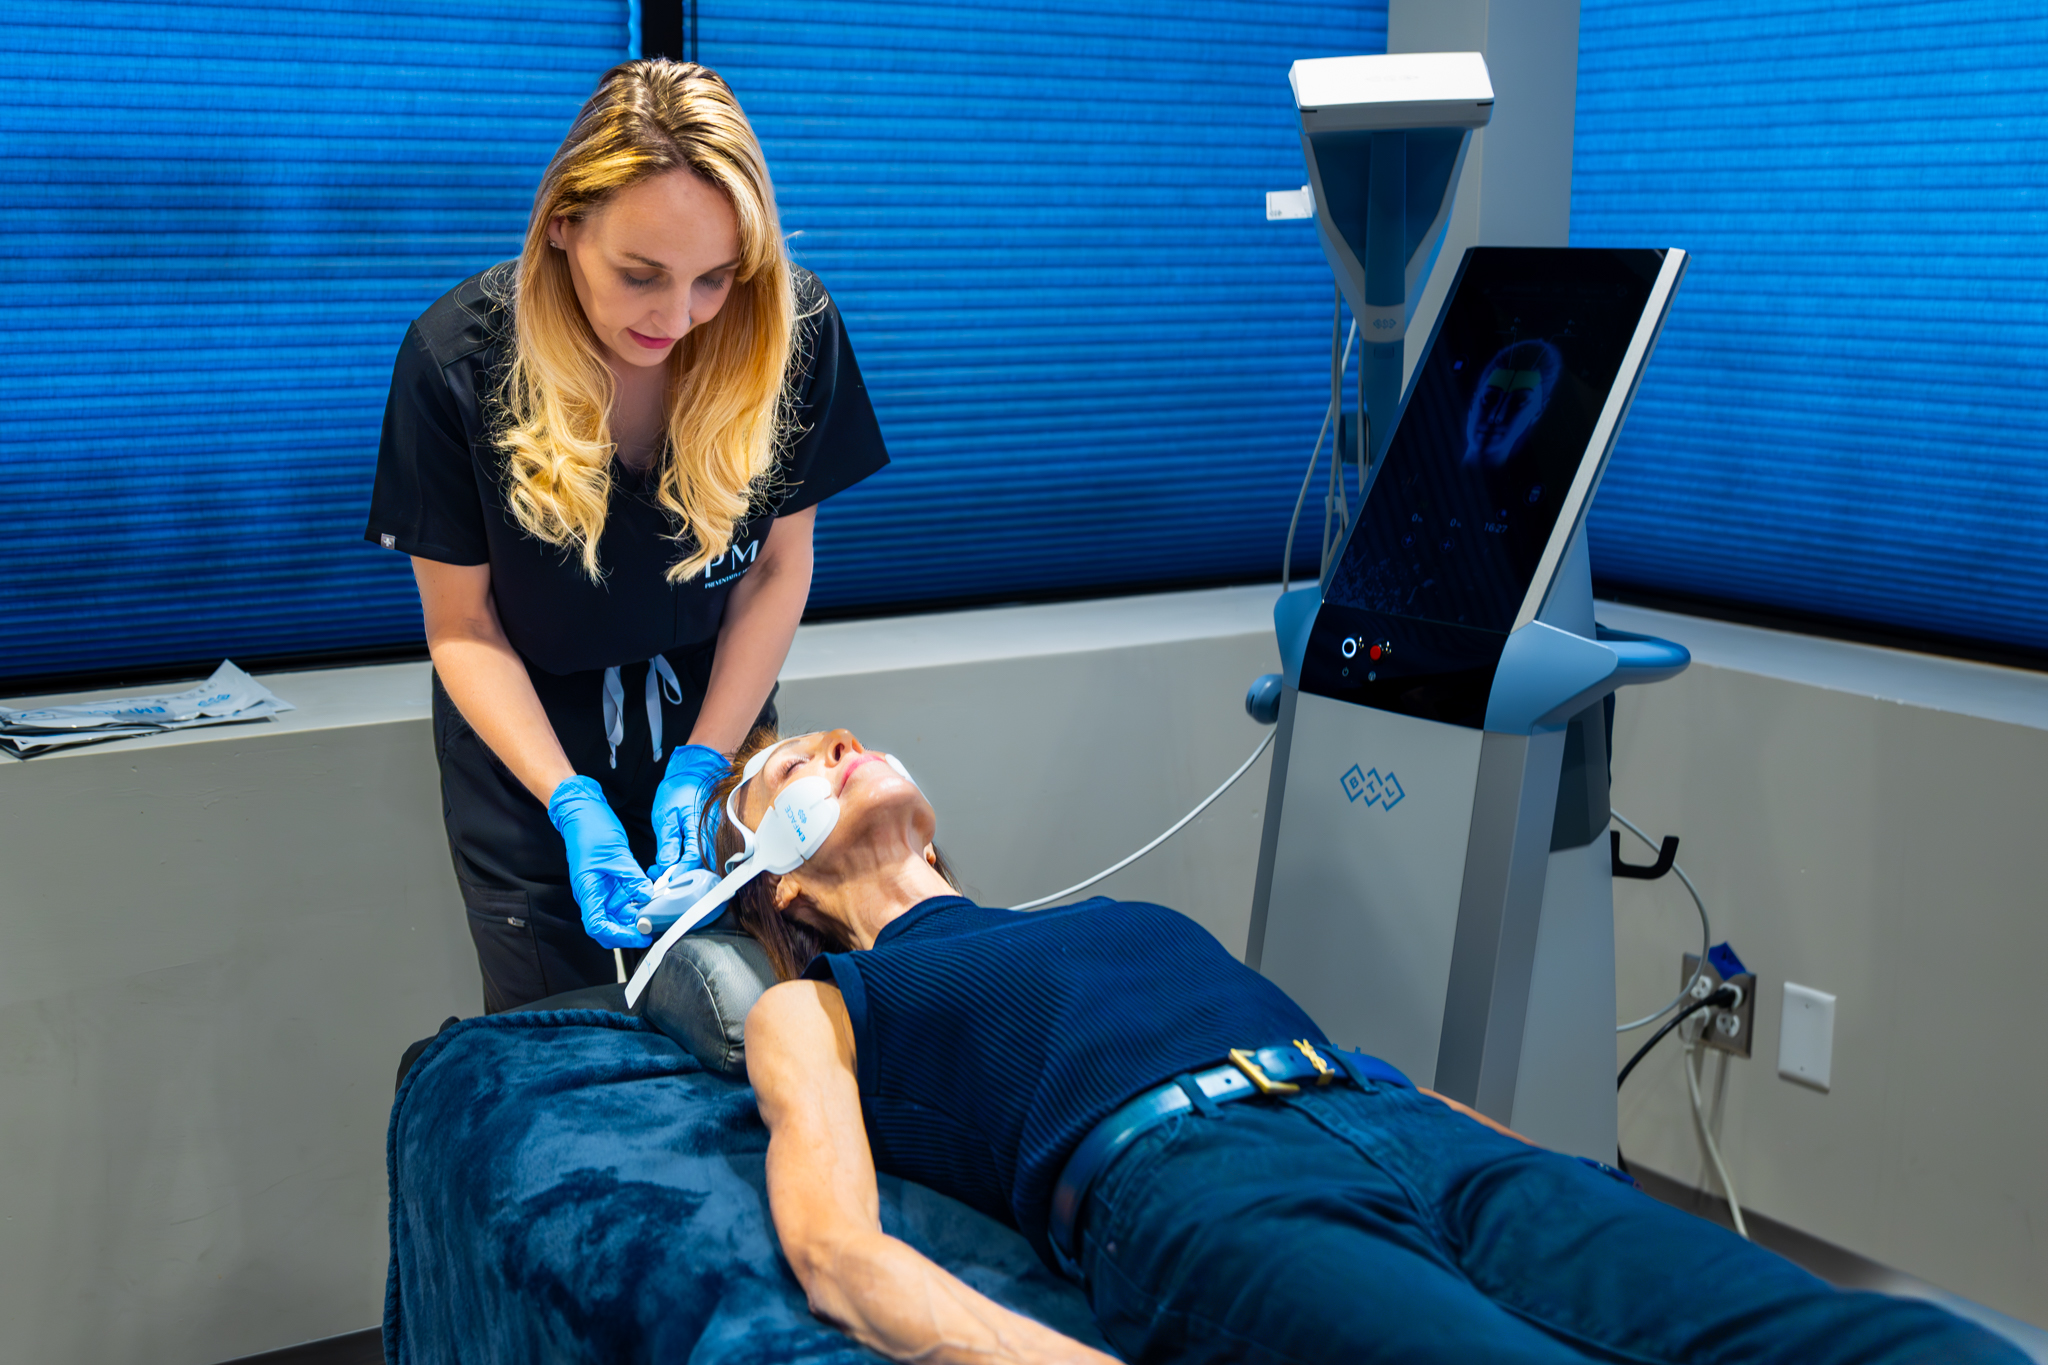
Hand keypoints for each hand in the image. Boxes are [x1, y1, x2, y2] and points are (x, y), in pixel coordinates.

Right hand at [547, 776, 653, 947]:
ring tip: (657, 913)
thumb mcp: (616, 853)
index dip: (619, 936)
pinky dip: (638, 901)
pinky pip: (625, 898)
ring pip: (619, 914)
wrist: (583, 811)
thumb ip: (632, 877)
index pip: (598, 926)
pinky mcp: (611, 881)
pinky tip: (652, 898)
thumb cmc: (590, 829)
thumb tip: (647, 896)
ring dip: (636, 916)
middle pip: (609, 926)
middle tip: (653, 927)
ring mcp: (602, 888)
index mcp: (587, 890)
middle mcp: (593, 894)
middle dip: (629, 931)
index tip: (640, 935)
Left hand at [650, 742, 727, 878]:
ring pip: (701, 862)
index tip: (663, 882)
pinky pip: (702, 854)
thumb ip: (667, 842)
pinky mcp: (712, 836)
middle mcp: (710, 835)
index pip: (691, 860)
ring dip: (682, 869)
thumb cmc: (679, 789)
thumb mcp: (665, 815)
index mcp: (698, 829)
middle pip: (698, 866)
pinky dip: (688, 860)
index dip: (677, 874)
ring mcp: (713, 836)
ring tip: (662, 868)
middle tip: (657, 875)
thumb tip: (666, 865)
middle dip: (678, 875)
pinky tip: (674, 859)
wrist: (694, 773)